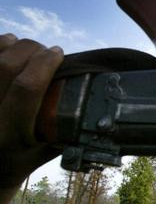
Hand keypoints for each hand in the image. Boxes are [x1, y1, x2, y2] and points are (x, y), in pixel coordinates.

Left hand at [0, 34, 62, 193]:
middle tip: (47, 51)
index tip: (59, 53)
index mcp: (11, 134)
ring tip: (29, 47)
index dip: (44, 64)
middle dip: (32, 50)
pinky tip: (10, 44)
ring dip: (14, 45)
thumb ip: (69, 129)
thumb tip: (98, 99)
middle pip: (7, 66)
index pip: (26, 88)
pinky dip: (0, 45)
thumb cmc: (23, 159)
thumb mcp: (48, 150)